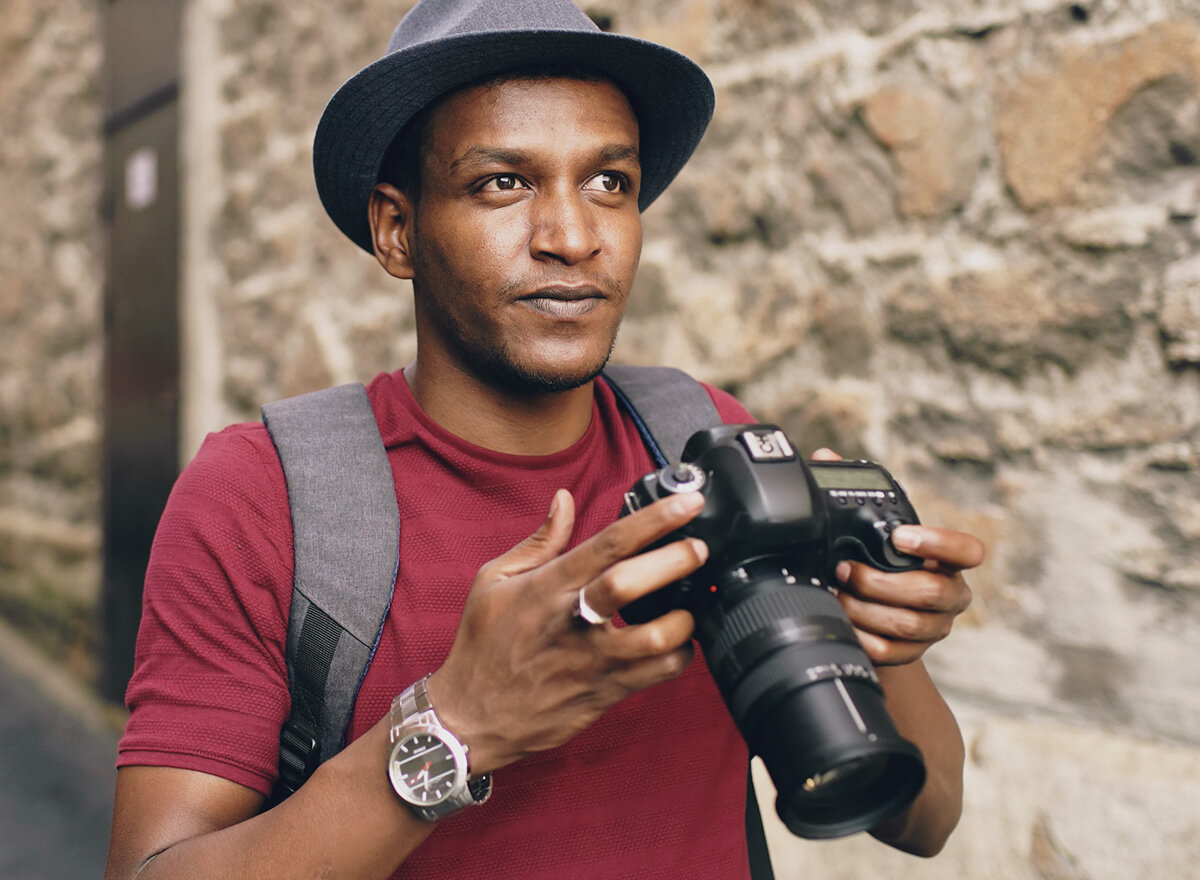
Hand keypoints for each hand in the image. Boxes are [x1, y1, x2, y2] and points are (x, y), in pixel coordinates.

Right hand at [426, 488, 708, 772]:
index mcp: (548, 586)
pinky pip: (657, 675)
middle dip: (675, 561)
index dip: (654, 519)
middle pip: (631, 584)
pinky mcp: (604, 693)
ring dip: (684, 617)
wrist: (470, 717)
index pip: (608, 543)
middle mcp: (573, 621)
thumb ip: (539, 541)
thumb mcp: (494, 581)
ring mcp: (592, 661)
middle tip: (699, 548)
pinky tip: (679, 641)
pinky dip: (680, 655)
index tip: (688, 503)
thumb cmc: (483, 645)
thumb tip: (564, 500)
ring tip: (693, 602)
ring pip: (654, 638)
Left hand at [811, 448, 982, 666]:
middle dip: (881, 581)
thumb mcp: (873, 532)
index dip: (939, 543)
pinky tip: (844, 622)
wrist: (876, 620)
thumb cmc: (880, 565)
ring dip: (865, 608)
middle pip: (929, 592)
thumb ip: (854, 494)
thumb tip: (825, 457)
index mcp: (948, 560)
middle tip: (846, 570)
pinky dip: (862, 636)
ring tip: (838, 594)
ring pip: (908, 624)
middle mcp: (950, 595)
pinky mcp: (914, 654)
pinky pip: (891, 651)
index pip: (968, 551)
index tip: (900, 535)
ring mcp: (934, 628)